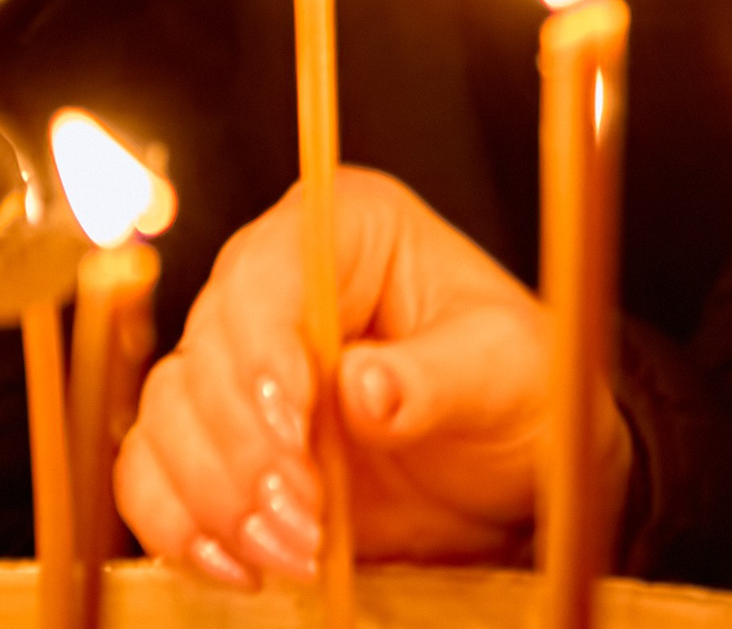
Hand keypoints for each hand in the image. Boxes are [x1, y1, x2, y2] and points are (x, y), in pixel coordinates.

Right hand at [115, 170, 630, 582]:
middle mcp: (285, 281)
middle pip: (206, 348)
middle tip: (306, 515)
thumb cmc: (520, 389)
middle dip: (245, 445)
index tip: (294, 423)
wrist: (511, 467)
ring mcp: (243, 360)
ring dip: (217, 496)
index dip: (265, 346)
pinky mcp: (220, 439)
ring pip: (168, 415)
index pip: (269, 267)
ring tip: (298, 549)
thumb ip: (438, 377)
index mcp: (356, 227)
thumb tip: (362, 386)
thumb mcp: (508, 373)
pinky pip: (152, 474)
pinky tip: (241, 564)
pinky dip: (181, 525)